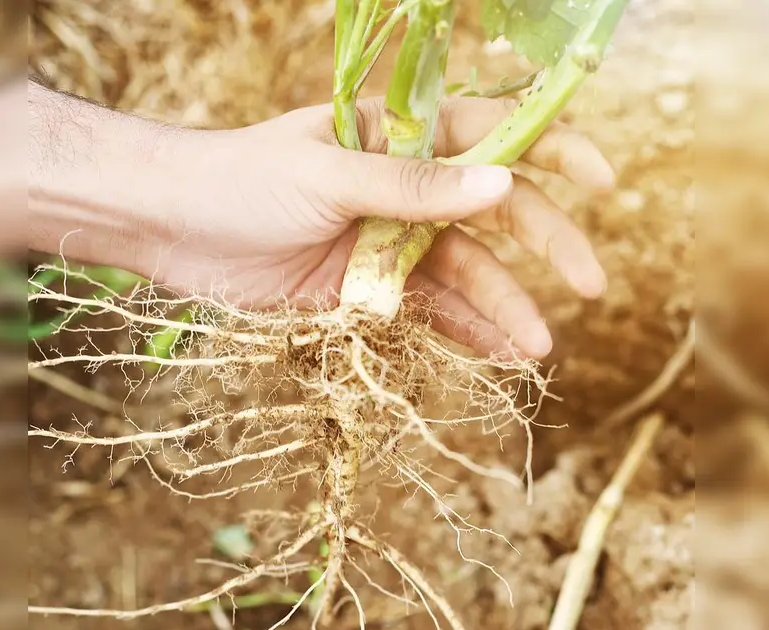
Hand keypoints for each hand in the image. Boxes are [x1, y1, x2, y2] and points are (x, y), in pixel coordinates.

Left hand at [30, 87, 616, 358]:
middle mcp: (402, 187)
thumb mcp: (328, 178)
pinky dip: (464, 332)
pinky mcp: (364, 292)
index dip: (552, 152)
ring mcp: (386, 241)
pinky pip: (428, 312)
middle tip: (589, 284)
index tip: (601, 182)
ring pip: (464, 273)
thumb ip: (413, 189)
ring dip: (504, 306)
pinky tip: (501, 356)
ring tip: (540, 347)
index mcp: (398, 135)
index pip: (492, 133)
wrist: (167, 230)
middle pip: (491, 214)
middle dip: (544, 246)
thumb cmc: (240, 181)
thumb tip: (503, 185)